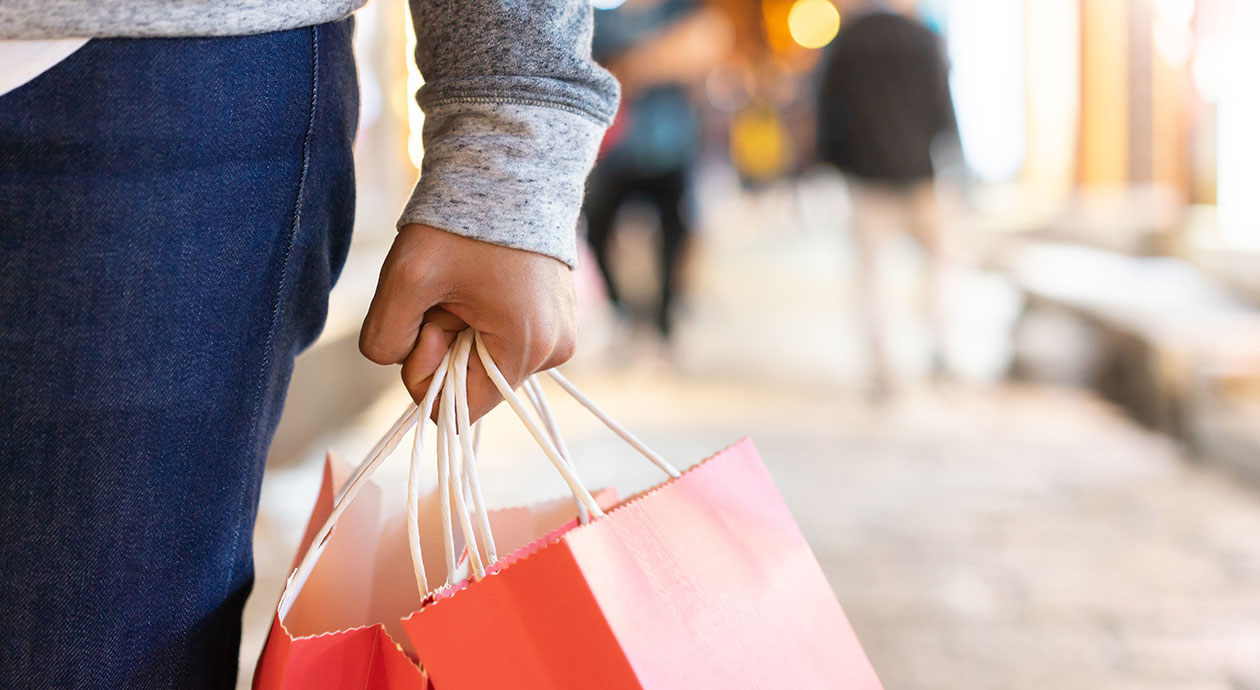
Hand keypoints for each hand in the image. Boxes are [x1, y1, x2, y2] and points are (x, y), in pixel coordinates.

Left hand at [359, 224, 577, 420]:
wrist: (510, 170)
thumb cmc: (460, 224)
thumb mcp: (405, 279)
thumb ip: (384, 339)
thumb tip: (402, 363)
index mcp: (526, 348)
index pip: (458, 412)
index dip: (427, 375)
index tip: (428, 323)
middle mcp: (554, 351)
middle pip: (473, 385)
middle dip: (446, 346)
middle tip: (445, 294)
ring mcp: (561, 336)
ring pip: (486, 362)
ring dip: (463, 331)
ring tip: (468, 282)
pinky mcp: (558, 320)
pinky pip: (505, 342)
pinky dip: (483, 320)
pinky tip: (484, 281)